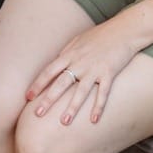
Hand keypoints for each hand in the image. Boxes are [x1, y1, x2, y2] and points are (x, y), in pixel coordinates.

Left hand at [28, 20, 148, 124]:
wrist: (124, 29)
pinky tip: (93, 120)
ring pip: (81, 91)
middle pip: (61, 83)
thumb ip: (66, 53)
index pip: (49, 71)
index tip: (28, 97)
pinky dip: (98, 106)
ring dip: (72, 107)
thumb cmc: (100, 35)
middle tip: (38, 113)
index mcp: (70, 54)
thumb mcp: (78, 40)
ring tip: (64, 122)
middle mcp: (80, 62)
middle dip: (48, 99)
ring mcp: (95, 69)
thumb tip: (55, 64)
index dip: (38, 84)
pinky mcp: (109, 73)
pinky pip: (103, 93)